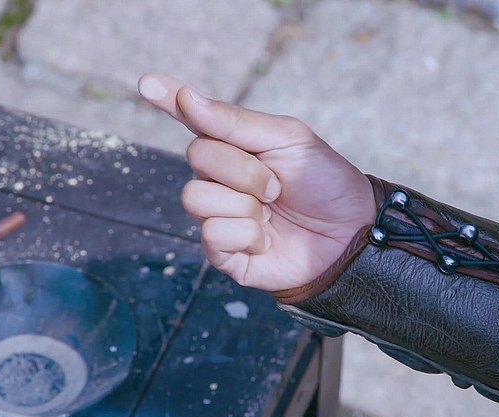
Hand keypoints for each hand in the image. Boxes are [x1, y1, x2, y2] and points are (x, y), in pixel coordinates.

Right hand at [138, 74, 375, 291]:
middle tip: (276, 185)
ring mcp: (218, 214)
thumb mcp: (287, 139)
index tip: (147, 83)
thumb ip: (234, 122)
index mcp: (235, 145)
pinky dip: (248, 235)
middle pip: (197, 156)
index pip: (193, 119)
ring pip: (196, 198)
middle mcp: (219, 178)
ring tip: (270, 211)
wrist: (350, 233)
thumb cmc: (323, 183)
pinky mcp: (223, 252)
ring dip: (244, 204)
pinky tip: (266, 239)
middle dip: (243, 169)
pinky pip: (212, 233)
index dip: (169, 100)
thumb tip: (186, 98)